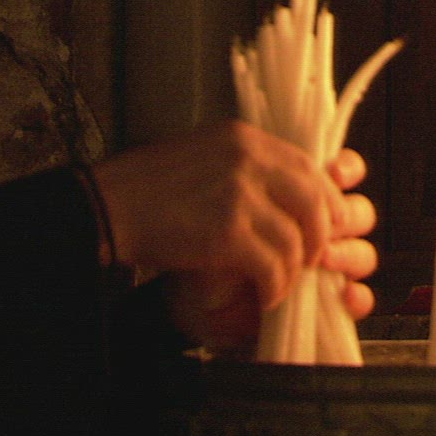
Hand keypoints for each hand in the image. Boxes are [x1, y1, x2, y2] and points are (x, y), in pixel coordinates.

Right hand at [91, 126, 377, 350]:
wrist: (109, 206)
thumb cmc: (149, 187)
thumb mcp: (204, 156)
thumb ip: (245, 166)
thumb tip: (287, 195)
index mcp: (244, 138)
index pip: (308, 166)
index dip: (324, 200)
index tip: (326, 225)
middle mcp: (248, 158)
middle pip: (314, 201)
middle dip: (319, 238)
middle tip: (310, 261)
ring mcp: (239, 193)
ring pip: (296, 240)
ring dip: (292, 272)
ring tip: (279, 286)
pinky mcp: (227, 231)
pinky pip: (272, 266)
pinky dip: (274, 288)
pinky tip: (265, 297)